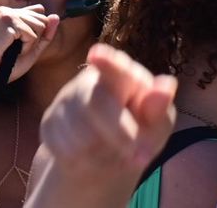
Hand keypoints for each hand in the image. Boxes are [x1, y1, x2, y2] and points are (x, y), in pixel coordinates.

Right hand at [0, 5, 59, 85]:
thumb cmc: (7, 63)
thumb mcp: (32, 48)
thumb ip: (45, 34)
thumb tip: (57, 16)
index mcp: (9, 12)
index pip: (39, 11)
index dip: (37, 30)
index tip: (20, 42)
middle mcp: (7, 9)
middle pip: (42, 19)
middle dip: (35, 38)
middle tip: (17, 48)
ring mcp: (6, 14)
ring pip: (40, 26)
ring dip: (31, 44)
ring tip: (14, 49)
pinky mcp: (7, 22)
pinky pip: (32, 35)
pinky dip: (26, 47)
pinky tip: (12, 50)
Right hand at [26, 44, 176, 207]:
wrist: (103, 161)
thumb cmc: (137, 136)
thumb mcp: (155, 129)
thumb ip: (159, 110)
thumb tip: (168, 83)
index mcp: (120, 76)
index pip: (114, 67)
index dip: (106, 60)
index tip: (97, 54)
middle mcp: (88, 82)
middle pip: (97, 102)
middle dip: (119, 133)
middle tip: (141, 160)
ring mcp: (64, 101)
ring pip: (79, 129)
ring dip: (104, 153)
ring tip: (116, 158)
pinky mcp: (48, 123)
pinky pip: (64, 146)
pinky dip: (85, 162)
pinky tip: (92, 161)